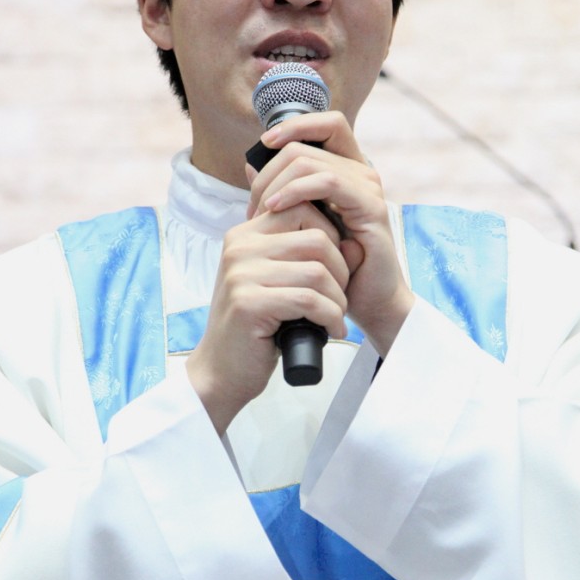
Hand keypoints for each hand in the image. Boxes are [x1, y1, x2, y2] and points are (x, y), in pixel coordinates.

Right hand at [186, 199, 350, 433]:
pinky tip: (330, 330)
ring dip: (338, 299)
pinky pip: (309, 300)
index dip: (332, 237)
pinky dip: (330, 317)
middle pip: (316, 238)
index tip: (334, 270)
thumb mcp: (279, 283)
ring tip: (335, 317)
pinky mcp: (248, 303)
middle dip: (341, 271)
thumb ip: (307, 257)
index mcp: (244, 235)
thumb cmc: (256, 328)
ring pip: (317, 272)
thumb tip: (357, 244)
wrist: (222, 371)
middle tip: (339, 298)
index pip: (303, 208)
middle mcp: (239, 247)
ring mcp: (240, 274)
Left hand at [245, 110, 414, 357]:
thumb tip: (250, 167)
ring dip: (275, 183)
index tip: (265, 144)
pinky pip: (327, 182)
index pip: (326, 123)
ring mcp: (368, 188)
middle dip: (269, 171)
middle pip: (305, 145)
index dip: (295, 125)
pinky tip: (275, 210)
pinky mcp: (371, 208)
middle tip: (253, 206)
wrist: (366, 302)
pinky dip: (295, 191)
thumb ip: (280, 193)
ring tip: (260, 212)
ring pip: (310, 161)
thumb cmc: (334, 266)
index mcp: (347, 170)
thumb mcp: (300, 225)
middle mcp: (361, 172)